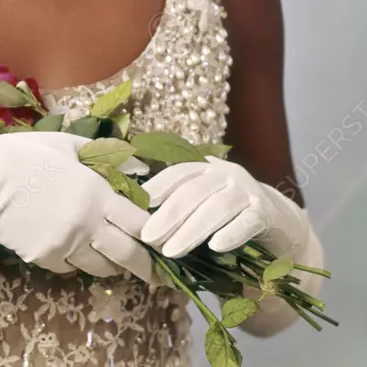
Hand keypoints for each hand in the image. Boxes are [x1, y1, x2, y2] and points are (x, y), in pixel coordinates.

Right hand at [0, 130, 155, 284]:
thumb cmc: (23, 153)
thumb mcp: (65, 144)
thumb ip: (103, 154)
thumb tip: (136, 165)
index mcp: (95, 193)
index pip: (138, 222)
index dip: (154, 233)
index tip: (163, 240)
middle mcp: (86, 224)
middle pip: (127, 255)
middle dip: (146, 267)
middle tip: (156, 273)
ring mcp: (65, 245)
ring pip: (101, 267)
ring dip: (111, 264)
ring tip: (115, 259)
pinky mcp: (44, 258)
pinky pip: (70, 267)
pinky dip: (77, 261)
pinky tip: (74, 249)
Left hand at [139, 155, 310, 259]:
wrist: (284, 230)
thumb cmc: (233, 222)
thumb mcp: (206, 210)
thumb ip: (184, 209)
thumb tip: (144, 223)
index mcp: (208, 170)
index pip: (179, 173)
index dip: (158, 186)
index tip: (138, 205)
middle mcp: (228, 175)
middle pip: (193, 192)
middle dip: (168, 215)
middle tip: (148, 237)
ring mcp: (249, 192)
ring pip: (216, 207)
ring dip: (192, 230)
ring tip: (171, 250)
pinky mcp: (268, 213)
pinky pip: (247, 222)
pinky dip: (231, 233)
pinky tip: (215, 247)